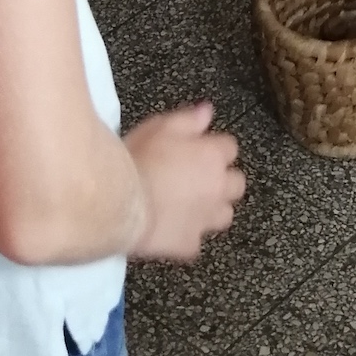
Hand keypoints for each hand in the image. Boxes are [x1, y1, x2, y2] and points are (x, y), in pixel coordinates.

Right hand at [124, 104, 245, 260]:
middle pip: (236, 184)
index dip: (215, 149)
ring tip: (190, 206)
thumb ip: (188, 120)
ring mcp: (205, 218)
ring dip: (212, 209)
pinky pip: (194, 241)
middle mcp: (217, 187)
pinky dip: (186, 235)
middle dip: (223, 181)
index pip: (230, 148)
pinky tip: (171, 229)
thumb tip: (207, 112)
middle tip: (200, 179)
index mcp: (212, 156)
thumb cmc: (137, 161)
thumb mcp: (160, 127)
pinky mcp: (189, 243)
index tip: (200, 149)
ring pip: (224, 215)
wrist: (118, 203)